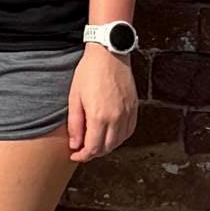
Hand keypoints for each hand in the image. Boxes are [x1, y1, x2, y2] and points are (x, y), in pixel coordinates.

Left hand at [66, 46, 136, 160]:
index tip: (75, 155)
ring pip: (119, 141)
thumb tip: (75, 144)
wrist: (109, 54)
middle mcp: (116, 118)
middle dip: (94, 153)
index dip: (83, 155)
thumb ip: (75, 124)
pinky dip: (119, 137)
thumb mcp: (75, 97)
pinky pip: (129, 131)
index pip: (93, 148)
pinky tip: (110, 134)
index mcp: (100, 117)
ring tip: (94, 143)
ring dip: (107, 146)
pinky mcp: (134, 108)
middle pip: (107, 147)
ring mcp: (128, 114)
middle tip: (82, 150)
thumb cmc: (89, 72)